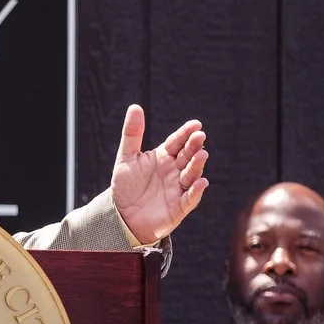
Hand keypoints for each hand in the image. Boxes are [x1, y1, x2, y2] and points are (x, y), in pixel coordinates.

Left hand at [109, 106, 209, 245]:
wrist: (122, 216)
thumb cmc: (126, 186)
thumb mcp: (126, 158)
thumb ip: (132, 134)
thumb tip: (135, 107)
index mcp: (163, 157)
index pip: (177, 142)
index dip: (186, 133)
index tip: (195, 124)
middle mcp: (174, 171)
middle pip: (186, 156)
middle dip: (194, 146)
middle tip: (200, 136)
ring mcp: (178, 188)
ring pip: (191, 175)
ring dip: (197, 165)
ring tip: (202, 154)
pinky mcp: (179, 207)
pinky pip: (190, 198)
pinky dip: (196, 191)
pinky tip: (200, 182)